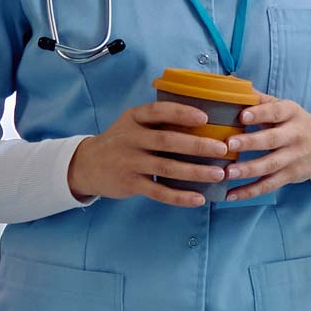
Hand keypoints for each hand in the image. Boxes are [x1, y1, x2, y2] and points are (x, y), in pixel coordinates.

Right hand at [66, 100, 231, 206]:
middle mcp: (131, 139)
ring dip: (195, 172)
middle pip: (167, 141)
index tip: (205, 118)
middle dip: (198, 146)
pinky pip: (158, 192)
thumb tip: (205, 117)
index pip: (158, 111)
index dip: (182, 113)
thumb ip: (159, 120)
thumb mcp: (132, 122)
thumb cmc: (122, 140)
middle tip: (223, 149)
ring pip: (166, 168)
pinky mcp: (130, 184)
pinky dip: (180, 197)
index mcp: (134, 118)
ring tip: (218, 174)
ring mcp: (129, 162)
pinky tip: (199, 199)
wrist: (87, 165)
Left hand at [218, 95, 310, 201]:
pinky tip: (231, 194)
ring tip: (227, 173)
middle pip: (272, 140)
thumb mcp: (284, 107)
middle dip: (250, 142)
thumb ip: (260, 100)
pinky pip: (269, 185)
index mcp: (291, 114)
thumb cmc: (296, 123)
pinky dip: (250, 191)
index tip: (242, 115)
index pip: (276, 112)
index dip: (260, 113)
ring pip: (270, 165)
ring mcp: (293, 158)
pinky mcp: (290, 176)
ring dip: (248, 170)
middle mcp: (294, 136)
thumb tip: (231, 84)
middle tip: (229, 144)